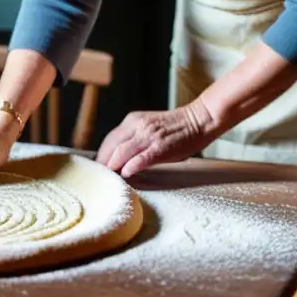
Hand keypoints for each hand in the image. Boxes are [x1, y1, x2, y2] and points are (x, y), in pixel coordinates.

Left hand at [95, 101, 214, 177]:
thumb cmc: (174, 128)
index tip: (98, 166)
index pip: (110, 138)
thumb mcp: (147, 126)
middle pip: (112, 145)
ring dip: (113, 165)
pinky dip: (131, 165)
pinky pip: (142, 157)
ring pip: (122, 151)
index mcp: (133, 120)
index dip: (102, 154)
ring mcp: (149, 136)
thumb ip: (133, 137)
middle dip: (104, 161)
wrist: (197, 121)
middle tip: (100, 175)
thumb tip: (118, 156)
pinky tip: (126, 173)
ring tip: (109, 176)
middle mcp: (137, 126)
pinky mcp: (160, 147)